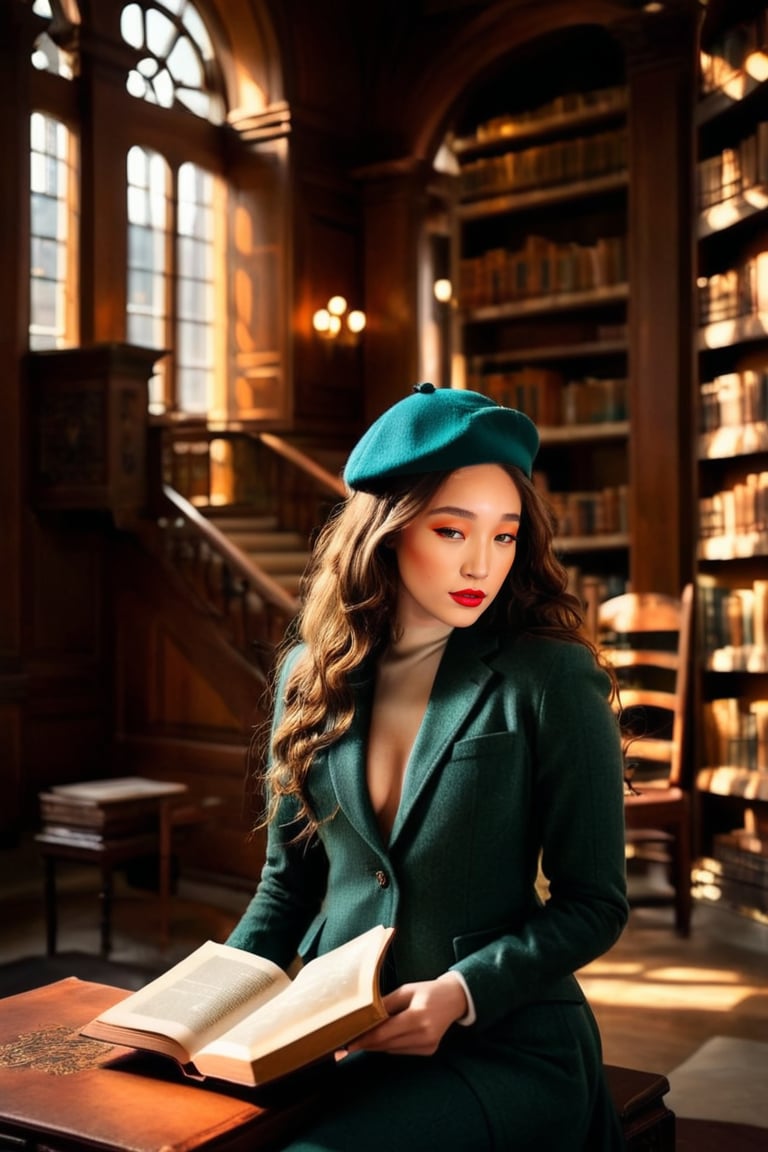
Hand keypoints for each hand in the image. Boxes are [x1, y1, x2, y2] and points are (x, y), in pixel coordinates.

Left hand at [346, 973, 468, 1056]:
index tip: (348, 1043)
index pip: (384, 1033)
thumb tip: (363, 1016)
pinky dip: (390, 1045)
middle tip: (349, 1041)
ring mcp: (428, 1045)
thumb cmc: (427, 991)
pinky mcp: (429, 1051)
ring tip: (362, 1038)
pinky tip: (384, 1037)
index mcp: (418, 1016)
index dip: (364, 1039)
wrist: (455, 999)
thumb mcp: (405, 991)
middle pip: (386, 1044)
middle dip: (367, 1043)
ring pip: (392, 1050)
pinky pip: (402, 1051)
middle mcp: (424, 1035)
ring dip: (377, 1045)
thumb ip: (385, 1004)